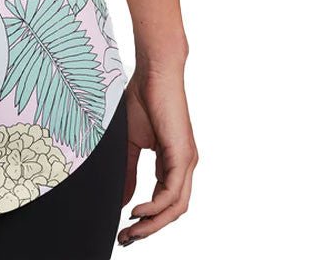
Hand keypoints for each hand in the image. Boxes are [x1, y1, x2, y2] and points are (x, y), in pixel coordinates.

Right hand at [118, 66, 197, 246]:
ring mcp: (186, 161)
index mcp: (172, 162)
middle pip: (173, 211)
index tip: (125, 230)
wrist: (154, 71)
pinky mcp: (183, 155)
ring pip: (175, 207)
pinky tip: (138, 212)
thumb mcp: (130, 141)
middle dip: (149, 229)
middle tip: (126, 239)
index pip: (164, 201)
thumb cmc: (141, 98)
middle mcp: (184, 166)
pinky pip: (172, 192)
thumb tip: (124, 200)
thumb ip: (129, 171)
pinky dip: (156, 207)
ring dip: (153, 224)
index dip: (147, 219)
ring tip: (131, 231)